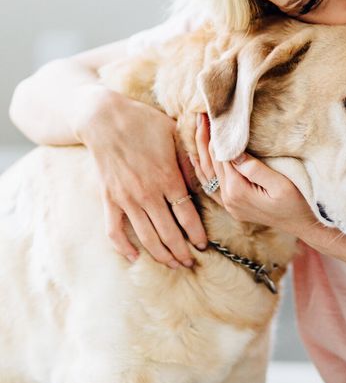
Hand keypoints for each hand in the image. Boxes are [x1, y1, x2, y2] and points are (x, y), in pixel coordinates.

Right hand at [81, 89, 207, 267]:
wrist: (104, 118)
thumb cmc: (144, 123)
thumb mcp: (175, 136)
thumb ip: (189, 162)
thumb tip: (204, 184)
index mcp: (167, 178)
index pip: (187, 216)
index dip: (197, 234)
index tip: (203, 246)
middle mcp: (148, 194)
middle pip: (169, 233)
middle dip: (182, 252)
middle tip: (190, 262)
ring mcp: (126, 199)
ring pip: (146, 237)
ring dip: (161, 255)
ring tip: (172, 264)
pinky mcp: (109, 199)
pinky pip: (114, 230)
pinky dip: (123, 247)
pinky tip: (134, 257)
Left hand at [192, 113, 315, 236]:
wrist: (304, 224)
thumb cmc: (298, 203)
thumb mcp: (281, 184)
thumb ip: (255, 169)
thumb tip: (233, 152)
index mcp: (237, 191)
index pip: (220, 157)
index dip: (216, 135)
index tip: (212, 115)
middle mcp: (228, 199)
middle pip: (211, 163)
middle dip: (205, 139)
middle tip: (200, 115)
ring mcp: (229, 205)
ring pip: (208, 174)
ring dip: (201, 151)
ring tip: (198, 128)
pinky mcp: (233, 206)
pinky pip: (211, 186)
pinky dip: (203, 170)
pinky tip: (197, 158)